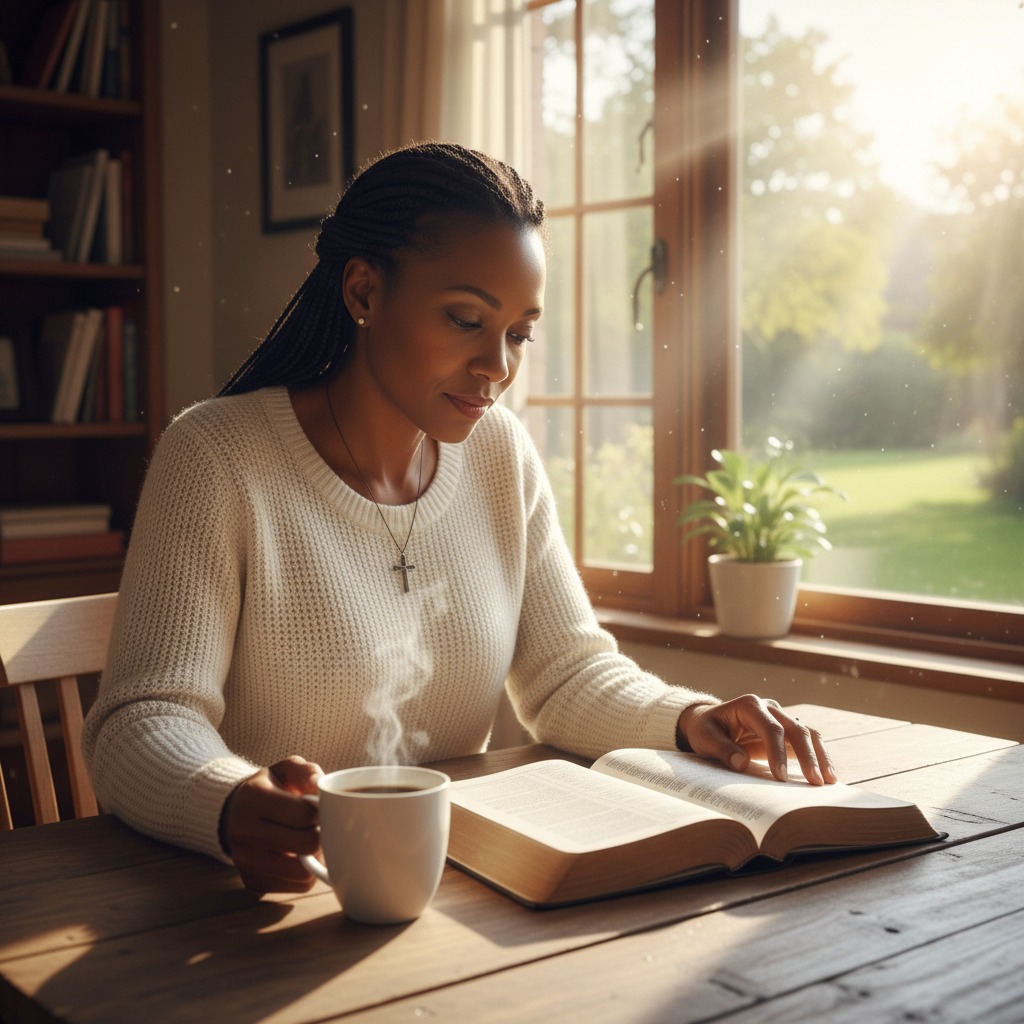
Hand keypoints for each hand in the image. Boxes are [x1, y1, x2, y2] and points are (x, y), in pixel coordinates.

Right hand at [221, 755, 323, 892]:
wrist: (235, 813)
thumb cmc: (270, 789)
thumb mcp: (285, 769)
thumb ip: (306, 771)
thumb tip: (319, 785)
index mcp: (253, 798)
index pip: (303, 814)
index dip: (321, 811)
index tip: (319, 807)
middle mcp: (244, 832)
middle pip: (306, 844)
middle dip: (321, 833)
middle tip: (319, 825)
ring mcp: (246, 861)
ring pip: (303, 872)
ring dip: (317, 857)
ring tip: (312, 840)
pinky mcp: (253, 881)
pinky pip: (297, 886)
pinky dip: (307, 872)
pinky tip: (300, 854)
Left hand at [677, 695, 836, 785]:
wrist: (710, 722)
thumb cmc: (706, 729)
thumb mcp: (704, 737)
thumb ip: (721, 748)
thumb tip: (741, 763)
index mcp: (749, 705)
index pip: (771, 728)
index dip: (778, 752)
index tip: (781, 777)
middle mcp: (770, 708)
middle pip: (796, 729)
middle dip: (807, 756)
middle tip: (814, 782)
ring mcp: (781, 718)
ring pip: (808, 733)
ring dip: (820, 756)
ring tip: (828, 781)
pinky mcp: (786, 731)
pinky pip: (807, 742)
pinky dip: (818, 757)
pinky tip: (826, 776)